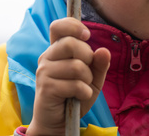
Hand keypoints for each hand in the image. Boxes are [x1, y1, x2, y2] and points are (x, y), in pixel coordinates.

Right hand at [26, 17, 110, 135]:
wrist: (60, 121)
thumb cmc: (75, 94)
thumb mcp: (93, 78)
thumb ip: (99, 64)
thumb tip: (104, 50)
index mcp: (56, 49)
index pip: (58, 26)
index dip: (73, 26)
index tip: (87, 35)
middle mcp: (47, 57)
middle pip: (71, 44)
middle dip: (87, 57)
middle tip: (86, 72)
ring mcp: (44, 72)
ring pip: (77, 66)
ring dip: (87, 80)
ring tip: (81, 88)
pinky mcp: (46, 88)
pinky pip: (75, 85)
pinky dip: (84, 92)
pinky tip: (79, 97)